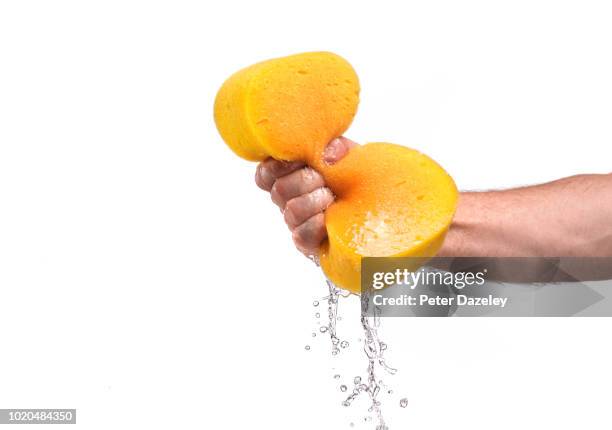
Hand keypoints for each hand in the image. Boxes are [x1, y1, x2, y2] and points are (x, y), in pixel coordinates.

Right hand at [254, 137, 356, 256]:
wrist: (374, 206)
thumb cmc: (357, 180)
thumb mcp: (349, 156)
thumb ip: (337, 148)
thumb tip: (327, 154)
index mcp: (291, 178)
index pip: (265, 175)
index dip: (276, 167)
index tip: (300, 160)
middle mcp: (290, 201)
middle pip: (278, 191)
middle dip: (303, 180)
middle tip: (322, 178)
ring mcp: (298, 223)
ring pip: (291, 212)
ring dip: (312, 201)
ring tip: (331, 196)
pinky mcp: (310, 244)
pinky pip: (301, 235)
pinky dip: (314, 224)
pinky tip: (327, 218)